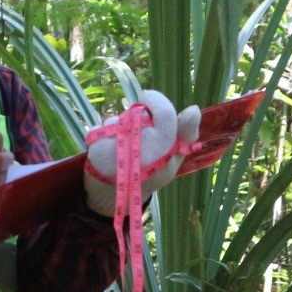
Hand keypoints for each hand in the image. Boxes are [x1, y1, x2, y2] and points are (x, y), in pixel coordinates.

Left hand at [83, 90, 200, 216]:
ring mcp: (118, 150)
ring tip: (121, 148)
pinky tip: (107, 150)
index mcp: (165, 150)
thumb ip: (186, 134)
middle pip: (138, 114)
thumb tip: (193, 109)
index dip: (156, 99)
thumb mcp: (173, 158)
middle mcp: (143, 150)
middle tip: (136, 136)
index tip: (147, 96)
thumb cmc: (150, 172)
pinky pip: (100, 128)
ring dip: (118, 127)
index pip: (165, 113)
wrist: (117, 195)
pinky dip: (102, 134)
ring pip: (117, 120)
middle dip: (135, 118)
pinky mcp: (97, 150)